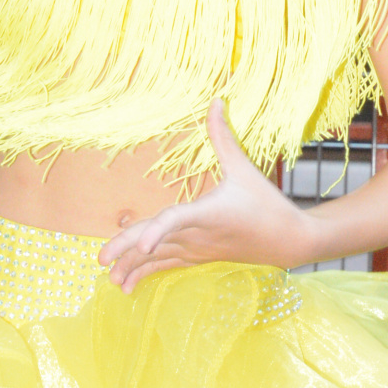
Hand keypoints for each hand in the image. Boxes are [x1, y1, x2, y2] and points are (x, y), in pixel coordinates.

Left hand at [97, 102, 306, 292]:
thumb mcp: (244, 168)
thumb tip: (216, 100)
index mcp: (208, 213)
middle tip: (100, 259)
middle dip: (127, 249)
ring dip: (131, 267)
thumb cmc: (266, 203)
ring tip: (108, 279)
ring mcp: (196, 249)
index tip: (142, 247)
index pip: (177, 220)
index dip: (157, 232)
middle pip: (157, 242)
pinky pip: (166, 266)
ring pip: (158, 259)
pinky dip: (145, 274)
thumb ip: (223, 137)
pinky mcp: (197, 257)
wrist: (287, 241)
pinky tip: (127, 286)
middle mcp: (198, 235)